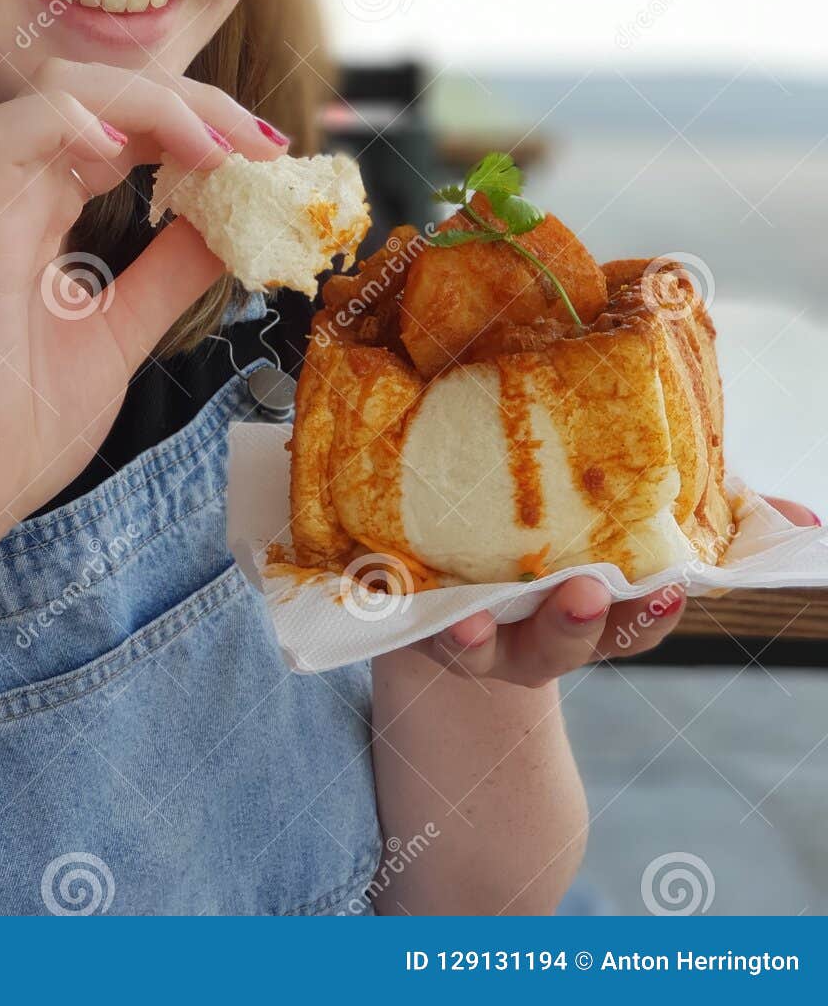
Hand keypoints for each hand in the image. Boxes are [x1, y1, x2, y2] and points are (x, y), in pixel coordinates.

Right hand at [0, 57, 288, 577]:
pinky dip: (73, 118)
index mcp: (38, 208)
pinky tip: (134, 145)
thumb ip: (169, 272)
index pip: (121, 122)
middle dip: (194, 100)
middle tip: (266, 143)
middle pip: (100, 88)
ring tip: (220, 148)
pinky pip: (6, 134)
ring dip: (153, 101)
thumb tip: (235, 222)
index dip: (197, 121)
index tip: (271, 153)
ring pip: (59, 89)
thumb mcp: (121, 332)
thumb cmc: (17, 428)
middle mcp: (8, 191)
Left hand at [416, 495, 821, 686]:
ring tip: (473, 620)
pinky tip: (380, 581)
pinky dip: (390, 604)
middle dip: (575, 625)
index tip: (670, 589)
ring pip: (479, 645)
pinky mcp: (407, 612)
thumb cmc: (557, 548)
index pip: (633, 626)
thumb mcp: (630, 532)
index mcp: (590, 615)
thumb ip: (715, 520)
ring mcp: (468, 631)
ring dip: (480, 637)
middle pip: (559, 644)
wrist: (446, 604)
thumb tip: (808, 520)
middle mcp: (530, 635)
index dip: (651, 613)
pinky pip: (398, 616)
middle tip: (587, 590)